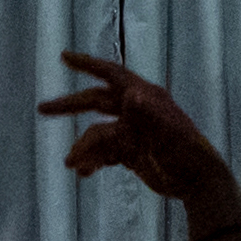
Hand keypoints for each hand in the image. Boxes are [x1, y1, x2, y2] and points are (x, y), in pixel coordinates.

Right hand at [39, 49, 238, 212]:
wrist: (198, 183)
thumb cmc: (187, 154)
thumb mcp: (168, 135)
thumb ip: (149, 115)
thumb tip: (131, 95)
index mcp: (145, 98)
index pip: (112, 75)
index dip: (88, 64)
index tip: (64, 56)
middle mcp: (136, 111)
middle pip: (96, 102)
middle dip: (70, 105)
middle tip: (42, 109)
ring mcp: (132, 132)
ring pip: (97, 134)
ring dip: (83, 147)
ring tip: (72, 165)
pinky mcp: (130, 152)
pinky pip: (103, 153)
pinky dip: (92, 161)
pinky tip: (84, 173)